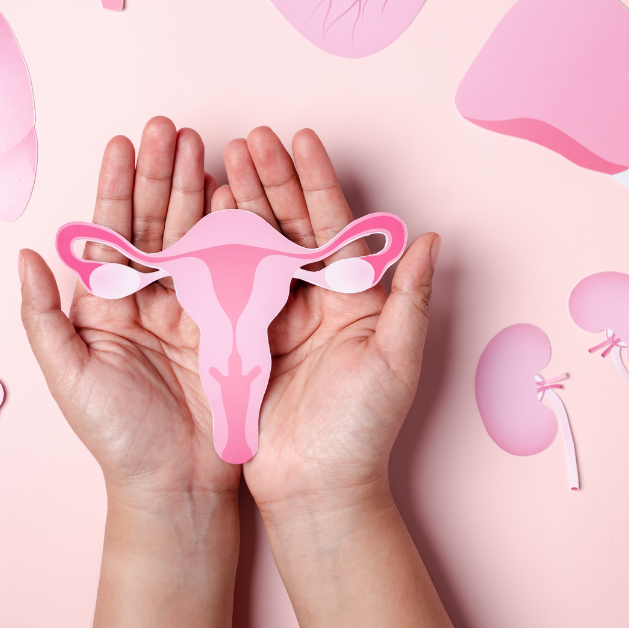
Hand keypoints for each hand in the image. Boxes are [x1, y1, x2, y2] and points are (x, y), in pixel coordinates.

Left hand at [19, 117, 237, 500]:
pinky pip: (235, 266)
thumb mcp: (68, 377)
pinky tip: (238, 193)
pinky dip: (237, 228)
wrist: (178, 485)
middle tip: (172, 127)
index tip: (124, 142)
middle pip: (157, 222)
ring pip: (196, 234)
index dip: (118, 186)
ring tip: (205, 145)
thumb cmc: (116, 438)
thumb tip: (26, 254)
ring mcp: (195, 307)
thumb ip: (43, 317)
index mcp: (108, 306)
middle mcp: (151, 298)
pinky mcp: (233, 322)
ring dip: (199, 188)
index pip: (112, 231)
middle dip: (164, 173)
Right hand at [211, 126, 439, 511]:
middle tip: (249, 137)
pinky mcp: (240, 341)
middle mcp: (312, 301)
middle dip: (270, 179)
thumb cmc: (363, 431)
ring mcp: (274, 319)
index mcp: (352, 298)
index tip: (299, 139)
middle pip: (289, 226)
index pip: (333, 225)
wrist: (316, 490)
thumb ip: (412, 298)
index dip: (316, 181)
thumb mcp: (396, 360)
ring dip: (240, 203)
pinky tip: (197, 215)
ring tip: (220, 159)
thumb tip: (431, 238)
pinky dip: (210, 249)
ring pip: (253, 246)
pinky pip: (223, 285)